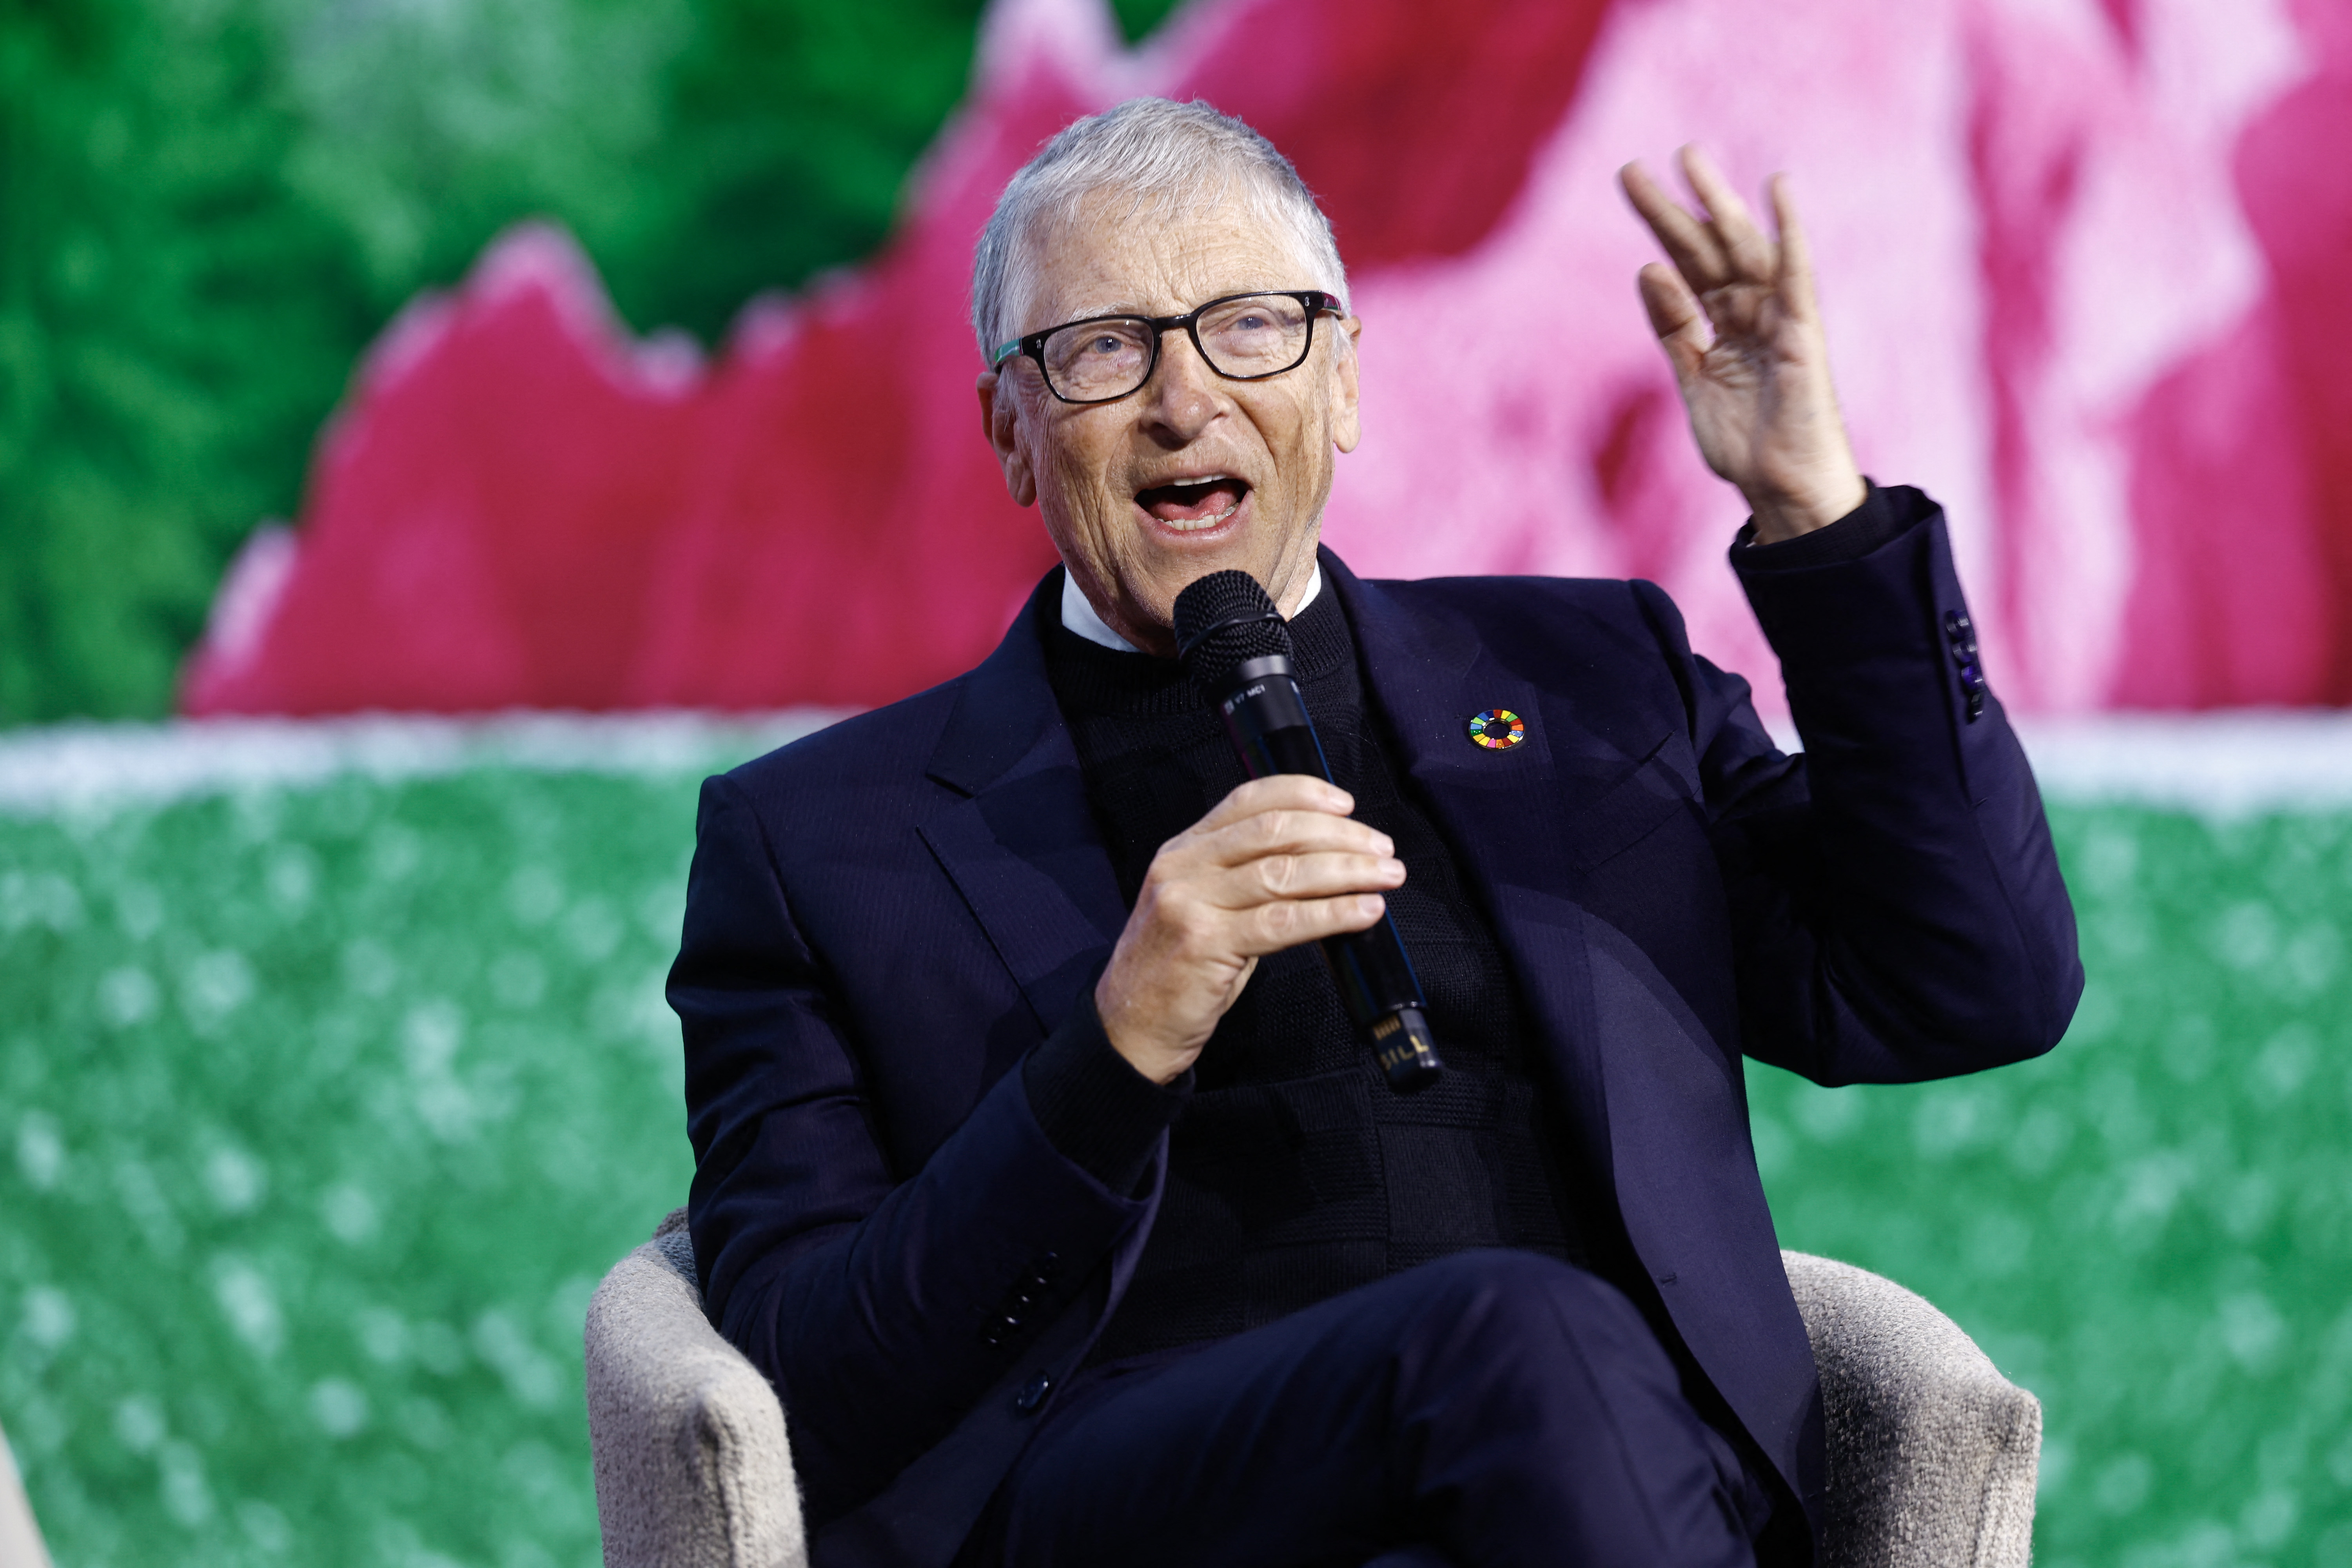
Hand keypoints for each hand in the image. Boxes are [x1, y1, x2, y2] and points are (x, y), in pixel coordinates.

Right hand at [1095, 775, 1402, 1084]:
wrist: (1129, 1028)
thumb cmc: (1176, 971)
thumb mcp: (1202, 908)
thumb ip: (1243, 879)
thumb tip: (1323, 863)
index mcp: (1182, 850)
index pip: (1248, 800)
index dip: (1303, 793)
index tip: (1347, 805)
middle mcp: (1183, 867)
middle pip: (1275, 830)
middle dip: (1339, 835)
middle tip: (1382, 848)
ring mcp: (1190, 904)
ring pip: (1285, 873)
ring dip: (1347, 871)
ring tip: (1387, 876)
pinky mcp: (1205, 944)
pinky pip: (1284, 922)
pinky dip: (1333, 913)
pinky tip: (1365, 911)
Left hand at [1619, 147, 1865, 542]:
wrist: (1782, 489)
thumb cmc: (1746, 443)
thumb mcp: (1694, 380)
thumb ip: (1674, 328)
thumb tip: (1648, 270)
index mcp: (1722, 325)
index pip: (1685, 265)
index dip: (1660, 224)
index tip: (1632, 183)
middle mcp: (1750, 313)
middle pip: (1707, 250)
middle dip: (1674, 207)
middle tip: (1633, 167)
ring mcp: (1778, 319)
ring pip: (1743, 251)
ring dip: (1718, 204)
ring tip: (1689, 159)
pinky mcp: (1803, 333)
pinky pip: (1796, 275)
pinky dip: (1789, 231)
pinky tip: (1778, 189)